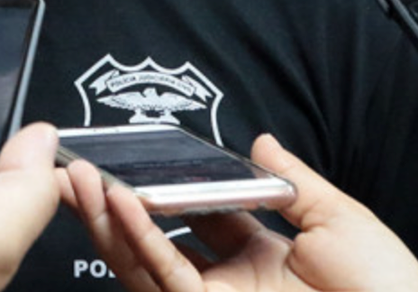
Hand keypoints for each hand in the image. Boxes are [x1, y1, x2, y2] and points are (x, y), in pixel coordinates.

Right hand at [63, 134, 417, 291]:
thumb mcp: (341, 220)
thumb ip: (293, 180)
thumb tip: (261, 140)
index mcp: (262, 260)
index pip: (198, 219)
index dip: (167, 190)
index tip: (138, 159)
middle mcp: (229, 284)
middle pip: (155, 242)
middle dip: (112, 208)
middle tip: (77, 171)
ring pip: (143, 260)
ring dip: (107, 218)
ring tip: (75, 178)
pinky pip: (163, 272)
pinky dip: (137, 236)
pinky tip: (118, 201)